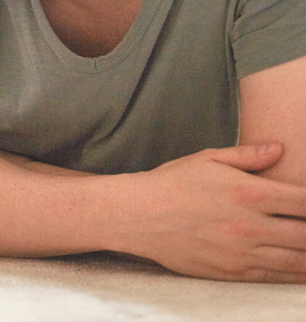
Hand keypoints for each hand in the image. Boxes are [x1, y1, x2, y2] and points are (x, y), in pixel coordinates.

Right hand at [122, 143, 305, 282]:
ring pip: (296, 260)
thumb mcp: (207, 160)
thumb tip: (279, 149)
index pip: (304, 202)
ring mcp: (242, 252)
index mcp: (248, 193)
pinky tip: (299, 268)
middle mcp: (250, 225)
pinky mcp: (231, 272)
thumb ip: (247, 156)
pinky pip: (273, 277)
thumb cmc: (171, 183)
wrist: (137, 216)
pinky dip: (293, 274)